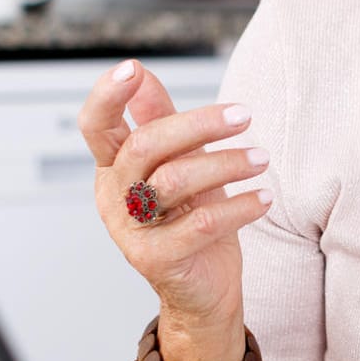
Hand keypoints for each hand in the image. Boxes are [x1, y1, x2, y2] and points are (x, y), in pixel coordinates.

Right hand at [79, 59, 272, 342]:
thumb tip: (142, 73)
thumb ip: (161, 120)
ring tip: (262, 158)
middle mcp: (114, 196)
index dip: (107, 95)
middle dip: (198, 124)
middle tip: (244, 115)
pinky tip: (264, 197)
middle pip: (145, 146)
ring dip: (226, 163)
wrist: (203, 291)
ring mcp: (130, 230)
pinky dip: (238, 207)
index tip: (133, 69)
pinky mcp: (155, 260)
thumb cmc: (192, 218)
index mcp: (114, 167)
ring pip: (173, 181)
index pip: (96, 125)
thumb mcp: (179, 163)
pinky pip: (200, 224)